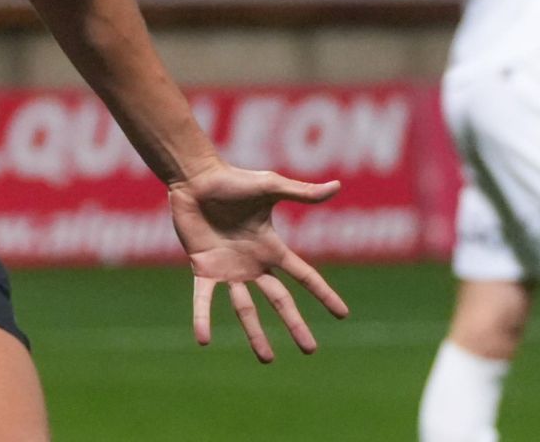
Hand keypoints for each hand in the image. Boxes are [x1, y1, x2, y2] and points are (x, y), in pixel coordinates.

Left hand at [169, 165, 350, 363]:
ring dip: (255, 334)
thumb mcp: (270, 187)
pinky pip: (203, 299)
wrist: (196, 179)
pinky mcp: (203, 269)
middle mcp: (252, 264)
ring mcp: (228, 269)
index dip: (324, 294)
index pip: (304, 275)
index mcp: (271, 248)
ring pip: (244, 309)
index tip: (343, 314)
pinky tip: (203, 340)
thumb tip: (337, 186)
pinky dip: (202, 318)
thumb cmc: (233, 180)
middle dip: (295, 325)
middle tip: (310, 350)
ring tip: (267, 359)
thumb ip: (302, 193)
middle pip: (279, 300)